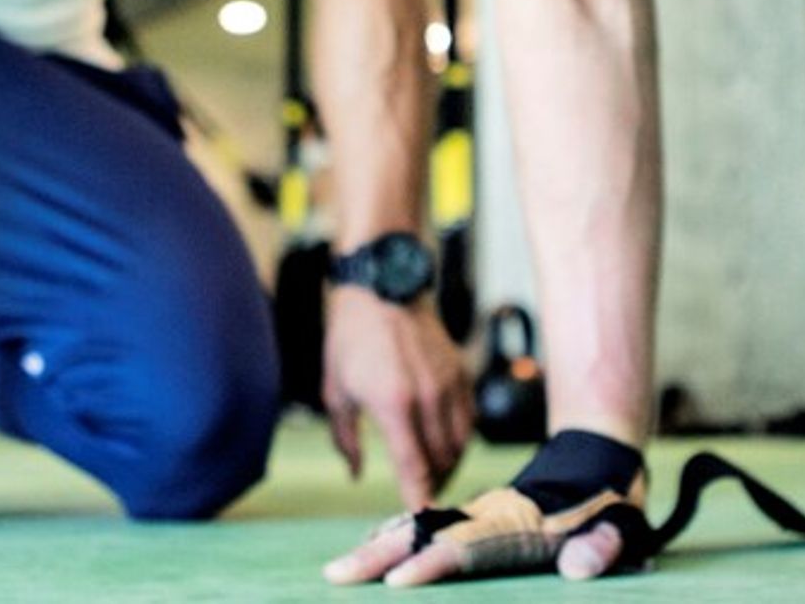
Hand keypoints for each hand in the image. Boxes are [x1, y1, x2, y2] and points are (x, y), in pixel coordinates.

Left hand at [321, 287, 470, 510]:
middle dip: (431, 487)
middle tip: (418, 499)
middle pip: (441, 462)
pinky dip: (459, 441)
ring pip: (460, 445)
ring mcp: (449, 384)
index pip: (413, 467)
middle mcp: (428, 397)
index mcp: (393, 404)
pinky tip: (444, 446)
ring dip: (447, 467)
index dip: (418, 498)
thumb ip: (346, 439)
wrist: (385, 286)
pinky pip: (469, 421)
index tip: (418, 520)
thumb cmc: (351, 337)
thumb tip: (354, 473)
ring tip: (431, 476)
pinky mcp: (462, 373)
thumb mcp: (335, 389)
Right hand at [324, 430, 647, 586]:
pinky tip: (372, 546)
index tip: (398, 582)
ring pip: (418, 528)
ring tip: (340, 568)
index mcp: (517, 523)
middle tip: (338, 574)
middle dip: (381, 556)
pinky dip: (396, 533)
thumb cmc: (610, 499)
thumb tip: (579, 570)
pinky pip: (427, 524)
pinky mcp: (476, 514)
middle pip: (426, 535)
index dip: (432, 564)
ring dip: (379, 547)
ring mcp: (478, 513)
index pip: (466, 547)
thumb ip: (601, 546)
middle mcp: (488, 516)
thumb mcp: (618, 523)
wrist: (598, 451)